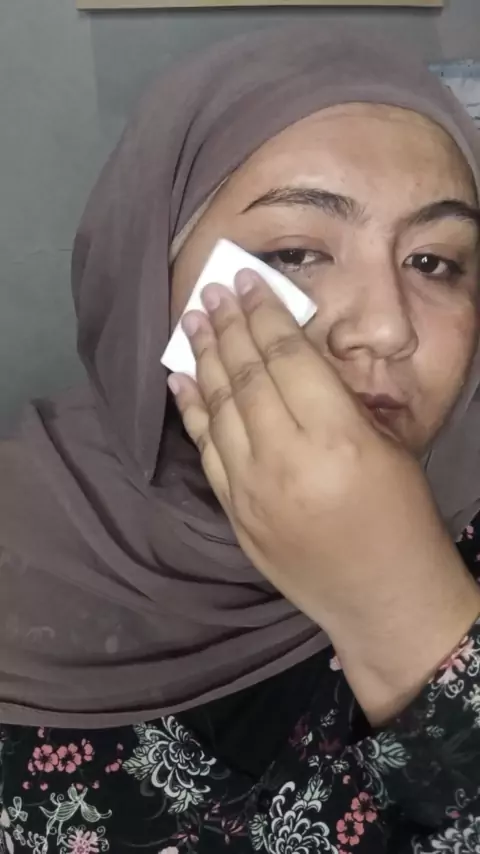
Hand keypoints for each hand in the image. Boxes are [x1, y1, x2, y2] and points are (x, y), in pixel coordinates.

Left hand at [170, 270, 479, 721]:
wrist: (381, 597)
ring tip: (191, 320)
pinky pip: (206, 452)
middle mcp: (286, 460)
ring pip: (219, 408)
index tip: (246, 282)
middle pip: (246, 375)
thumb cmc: (402, 518)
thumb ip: (337, 401)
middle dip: (227, 325)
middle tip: (211, 290)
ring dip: (203, 358)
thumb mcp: (387, 446)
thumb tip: (292, 355)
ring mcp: (252, 490)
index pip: (287, 357)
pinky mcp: (235, 516)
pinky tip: (180, 380)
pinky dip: (191, 411)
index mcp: (336, 438)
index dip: (263, 313)